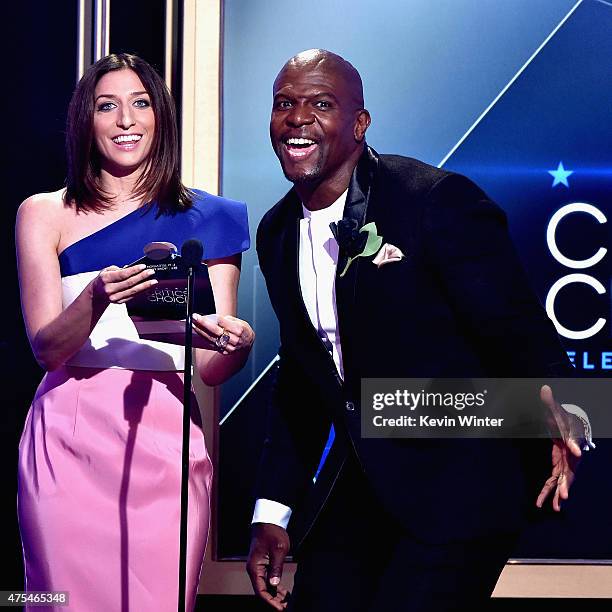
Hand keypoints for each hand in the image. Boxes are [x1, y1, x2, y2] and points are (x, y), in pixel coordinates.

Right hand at [91, 264, 155, 304]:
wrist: (96, 294)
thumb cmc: (104, 279)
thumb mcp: (106, 271)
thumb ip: (118, 269)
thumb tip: (131, 268)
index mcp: (105, 279)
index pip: (122, 274)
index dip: (134, 270)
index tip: (143, 266)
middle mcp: (109, 289)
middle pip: (129, 283)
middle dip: (142, 277)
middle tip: (151, 272)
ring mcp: (114, 297)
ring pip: (132, 291)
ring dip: (145, 285)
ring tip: (153, 281)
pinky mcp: (119, 302)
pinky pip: (133, 296)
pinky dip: (141, 291)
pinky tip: (147, 287)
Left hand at [192, 313, 254, 354]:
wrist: (248, 343)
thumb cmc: (243, 330)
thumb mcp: (239, 321)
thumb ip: (227, 320)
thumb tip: (214, 319)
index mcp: (238, 329)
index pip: (221, 322)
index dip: (209, 318)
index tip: (199, 315)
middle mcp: (234, 339)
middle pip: (215, 331)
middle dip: (203, 324)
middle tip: (194, 319)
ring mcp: (229, 347)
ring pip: (212, 339)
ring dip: (201, 332)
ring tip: (194, 325)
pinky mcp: (225, 351)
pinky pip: (213, 345)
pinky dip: (206, 339)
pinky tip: (200, 333)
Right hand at [246, 523, 289, 609]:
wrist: (269, 518)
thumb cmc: (273, 532)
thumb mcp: (278, 549)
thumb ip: (276, 568)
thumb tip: (274, 585)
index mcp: (254, 567)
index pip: (260, 591)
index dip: (271, 601)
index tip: (281, 609)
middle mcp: (254, 569)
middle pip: (263, 591)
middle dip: (274, 601)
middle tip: (287, 607)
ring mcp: (258, 567)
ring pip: (266, 586)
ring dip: (276, 595)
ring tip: (288, 602)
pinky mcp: (263, 564)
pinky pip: (268, 579)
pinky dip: (276, 587)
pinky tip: (284, 592)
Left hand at [536, 385, 581, 510]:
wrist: (567, 426)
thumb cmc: (561, 418)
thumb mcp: (554, 409)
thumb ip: (549, 400)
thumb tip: (544, 388)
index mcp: (570, 439)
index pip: (573, 442)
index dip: (574, 447)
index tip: (577, 453)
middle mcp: (571, 454)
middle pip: (571, 469)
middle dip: (567, 483)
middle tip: (564, 496)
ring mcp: (566, 462)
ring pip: (564, 480)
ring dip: (559, 493)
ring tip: (555, 507)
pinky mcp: (559, 466)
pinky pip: (554, 480)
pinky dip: (549, 491)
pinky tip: (543, 503)